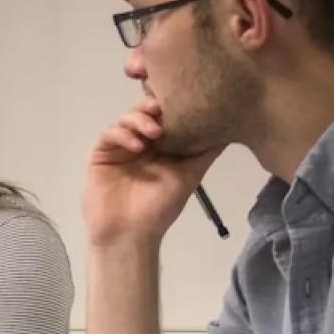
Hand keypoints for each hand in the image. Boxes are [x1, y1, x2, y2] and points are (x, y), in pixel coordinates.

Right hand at [83, 98, 222, 250]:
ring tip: (154, 131)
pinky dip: (122, 135)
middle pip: (142, 111)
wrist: (130, 234)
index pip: (164, 115)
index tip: (184, 99)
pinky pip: (109, 134)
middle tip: (163, 108)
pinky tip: (136, 146)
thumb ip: (207, 152)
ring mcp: (119, 147)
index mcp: (160, 145)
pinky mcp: (100, 154)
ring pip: (125, 119)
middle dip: (153, 106)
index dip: (171, 103)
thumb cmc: (160, 208)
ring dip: (139, 120)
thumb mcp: (190, 175)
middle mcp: (139, 142)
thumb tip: (233, 128)